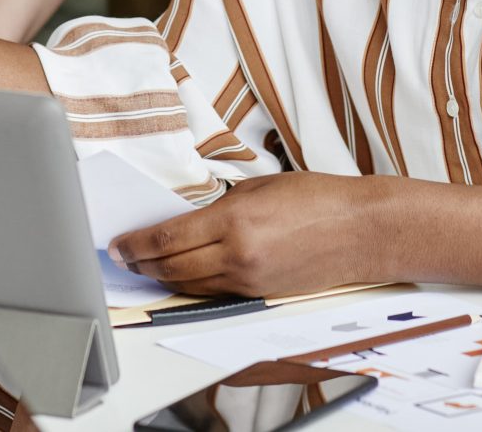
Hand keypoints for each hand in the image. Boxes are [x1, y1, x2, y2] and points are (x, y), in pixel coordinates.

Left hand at [109, 173, 388, 298]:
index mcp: (235, 221)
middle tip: (122, 257)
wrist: (362, 231)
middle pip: (172, 267)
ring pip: (190, 285)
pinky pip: (215, 293)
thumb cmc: (318, 199)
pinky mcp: (261, 294)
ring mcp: (250, 280)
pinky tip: (182, 276)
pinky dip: (193, 285)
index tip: (118, 243)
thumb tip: (186, 219)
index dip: (136, 244)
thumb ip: (220, 206)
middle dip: (142, 263)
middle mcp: (238, 255)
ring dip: (163, 277)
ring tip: (145, 266)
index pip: (168, 238)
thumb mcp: (259, 187)